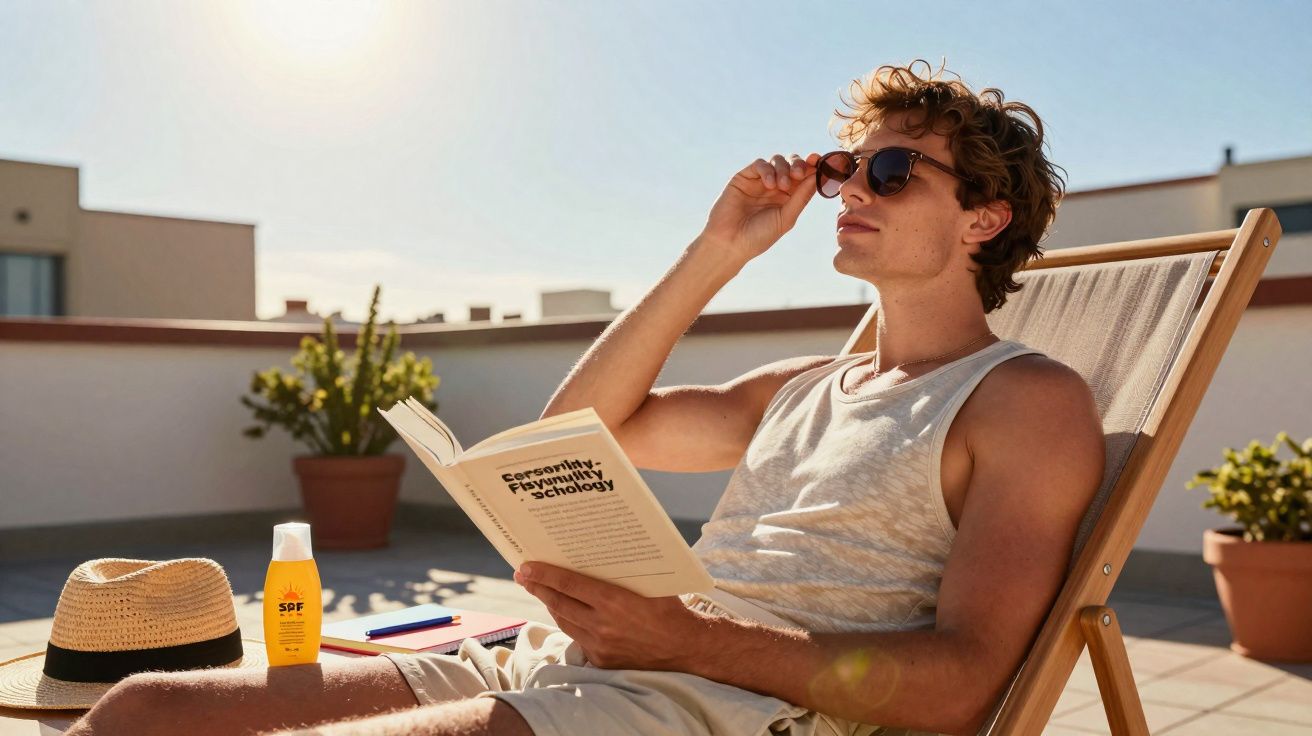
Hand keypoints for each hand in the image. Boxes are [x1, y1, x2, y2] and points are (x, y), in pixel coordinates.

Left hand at [514, 562, 706, 670]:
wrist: (687, 648)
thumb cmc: (670, 607)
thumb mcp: (649, 582)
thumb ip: (623, 571)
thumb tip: (595, 551)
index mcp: (614, 601)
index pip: (568, 584)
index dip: (543, 574)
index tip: (525, 566)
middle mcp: (602, 625)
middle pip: (558, 603)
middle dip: (537, 587)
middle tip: (522, 575)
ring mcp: (600, 645)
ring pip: (564, 621)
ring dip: (550, 604)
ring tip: (539, 590)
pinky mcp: (602, 661)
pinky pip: (578, 638)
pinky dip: (569, 623)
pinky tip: (564, 612)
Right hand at [701, 152, 821, 263]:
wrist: (730, 243)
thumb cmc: (759, 236)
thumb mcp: (786, 218)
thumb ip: (801, 197)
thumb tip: (818, 176)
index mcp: (789, 197)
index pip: (805, 177)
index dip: (813, 167)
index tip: (820, 162)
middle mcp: (775, 187)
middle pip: (792, 164)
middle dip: (799, 164)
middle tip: (799, 174)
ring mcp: (759, 181)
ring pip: (777, 160)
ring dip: (784, 169)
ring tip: (782, 186)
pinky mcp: (744, 177)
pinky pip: (759, 164)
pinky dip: (767, 170)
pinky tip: (769, 185)